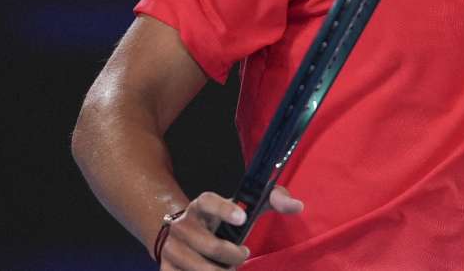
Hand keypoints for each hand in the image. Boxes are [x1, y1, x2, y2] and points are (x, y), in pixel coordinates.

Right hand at [158, 187, 303, 269]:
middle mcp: (182, 224)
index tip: (243, 219)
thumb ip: (274, 200)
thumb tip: (298, 206)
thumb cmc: (226, 221)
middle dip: (232, 255)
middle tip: (242, 256)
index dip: (225, 209)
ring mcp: (170, 247)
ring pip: (197, 268)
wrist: (187, 235)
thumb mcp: (246, 206)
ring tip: (228, 269)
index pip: (208, 201)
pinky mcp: (165, 268)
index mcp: (201, 204)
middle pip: (209, 244)